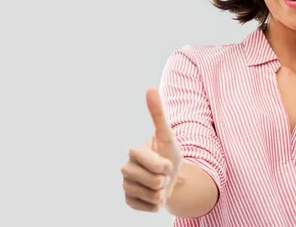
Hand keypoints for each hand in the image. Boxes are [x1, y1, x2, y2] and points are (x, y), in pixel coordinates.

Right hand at [121, 87, 182, 211]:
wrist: (170, 176)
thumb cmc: (169, 153)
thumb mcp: (167, 135)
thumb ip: (157, 113)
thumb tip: (149, 87)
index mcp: (133, 152)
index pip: (154, 164)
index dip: (166, 165)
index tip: (165, 160)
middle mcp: (125, 169)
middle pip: (154, 182)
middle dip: (165, 179)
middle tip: (163, 173)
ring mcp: (126, 186)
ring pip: (152, 196)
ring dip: (163, 192)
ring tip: (160, 183)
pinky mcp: (129, 202)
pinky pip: (149, 208)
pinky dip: (158, 204)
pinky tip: (154, 195)